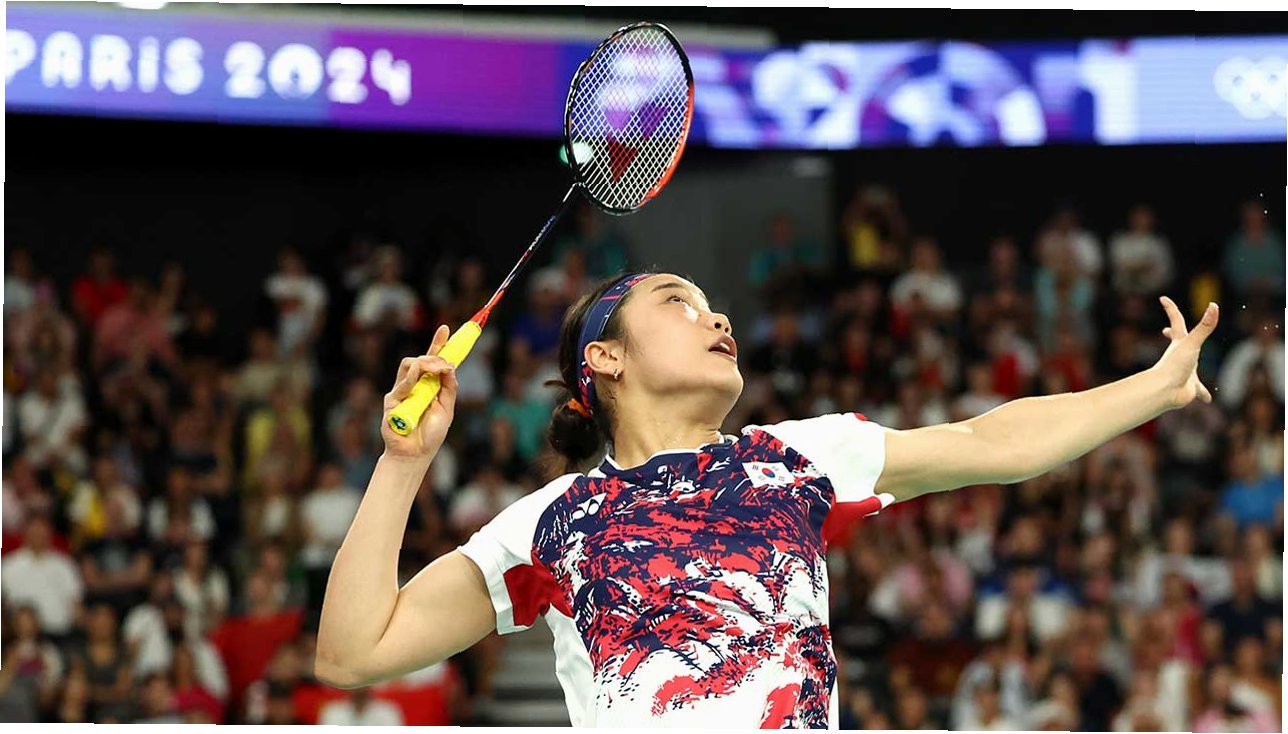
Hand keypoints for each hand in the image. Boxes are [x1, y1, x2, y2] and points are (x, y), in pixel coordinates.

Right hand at [380, 325, 458, 460]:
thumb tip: (450, 367)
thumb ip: (449, 388)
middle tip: (445, 364)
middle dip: (435, 355)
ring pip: (409, 364)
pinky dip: (412, 378)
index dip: (438, 344)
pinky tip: (419, 377)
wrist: (416, 453)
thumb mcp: (447, 408)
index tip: (445, 329)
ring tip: (435, 370)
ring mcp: (402, 390)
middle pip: (422, 358)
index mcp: (430, 385)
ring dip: (425, 363)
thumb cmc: (431, 433)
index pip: (433, 360)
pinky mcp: (392, 400)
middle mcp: (415, 384)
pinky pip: (402, 382)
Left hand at [1152, 296, 1217, 409]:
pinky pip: (1198, 391)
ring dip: (1191, 367)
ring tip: (1192, 370)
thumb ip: (1204, 326)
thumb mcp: (1192, 343)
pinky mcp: (1189, 388)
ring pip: (1189, 368)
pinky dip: (1203, 394)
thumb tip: (1214, 306)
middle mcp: (1180, 356)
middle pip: (1178, 342)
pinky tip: (1207, 399)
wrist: (1165, 392)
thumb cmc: (1174, 366)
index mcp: (1180, 344)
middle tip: (1168, 330)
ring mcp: (1184, 372)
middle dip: (1173, 334)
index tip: (1162, 298)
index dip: (1171, 308)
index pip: (1176, 321)